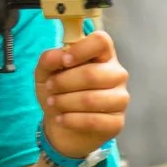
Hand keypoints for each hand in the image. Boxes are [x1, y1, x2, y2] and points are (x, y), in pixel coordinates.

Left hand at [35, 30, 128, 160]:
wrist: (64, 124)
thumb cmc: (60, 91)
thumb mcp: (46, 72)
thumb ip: (49, 59)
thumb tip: (58, 56)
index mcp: (103, 55)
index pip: (101, 41)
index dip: (81, 49)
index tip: (64, 61)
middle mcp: (117, 74)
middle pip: (92, 74)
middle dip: (63, 82)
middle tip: (49, 87)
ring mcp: (120, 98)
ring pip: (92, 99)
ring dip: (65, 102)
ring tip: (52, 103)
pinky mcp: (117, 122)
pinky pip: (93, 120)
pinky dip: (71, 120)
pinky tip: (61, 118)